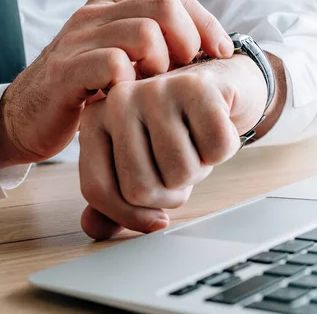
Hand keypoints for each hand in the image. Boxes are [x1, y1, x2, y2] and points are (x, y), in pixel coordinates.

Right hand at [0, 0, 233, 166]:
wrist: (25, 116)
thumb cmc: (83, 91)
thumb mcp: (121, 59)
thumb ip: (152, 45)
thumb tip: (207, 46)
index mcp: (111, 6)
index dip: (205, 23)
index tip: (221, 53)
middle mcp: (95, 14)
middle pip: (166, 8)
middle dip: (188, 43)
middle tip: (182, 75)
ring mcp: (78, 39)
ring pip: (145, 33)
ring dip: (161, 66)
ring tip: (151, 88)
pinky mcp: (65, 70)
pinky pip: (113, 64)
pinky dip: (131, 84)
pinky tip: (126, 99)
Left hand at [79, 55, 267, 239]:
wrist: (217, 87)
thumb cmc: (175, 130)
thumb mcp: (140, 165)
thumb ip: (113, 198)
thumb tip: (94, 228)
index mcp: (94, 121)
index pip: (98, 189)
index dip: (129, 216)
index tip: (153, 216)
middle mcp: (118, 101)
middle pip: (138, 188)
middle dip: (170, 193)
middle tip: (178, 167)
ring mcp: (156, 90)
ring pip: (178, 173)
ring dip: (197, 171)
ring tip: (194, 145)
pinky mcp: (197, 88)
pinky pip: (215, 151)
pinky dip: (222, 150)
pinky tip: (213, 127)